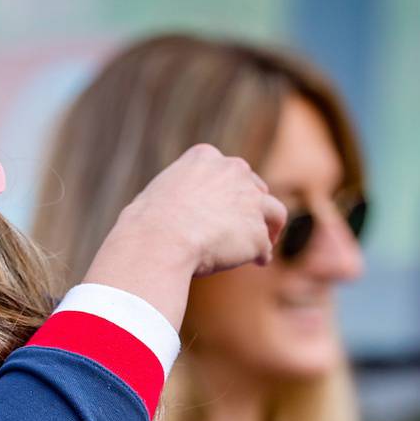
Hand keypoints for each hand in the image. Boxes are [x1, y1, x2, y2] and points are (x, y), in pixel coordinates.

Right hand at [81, 145, 287, 328]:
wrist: (159, 242)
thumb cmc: (146, 224)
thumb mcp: (155, 197)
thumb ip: (174, 197)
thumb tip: (173, 213)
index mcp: (205, 157)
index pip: (228, 169)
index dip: (229, 188)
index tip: (226, 203)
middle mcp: (234, 171)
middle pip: (255, 187)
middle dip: (251, 206)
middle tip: (247, 225)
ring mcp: (250, 202)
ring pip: (274, 212)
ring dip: (269, 227)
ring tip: (267, 242)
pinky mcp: (257, 233)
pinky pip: (264, 246)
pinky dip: (261, 255)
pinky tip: (257, 263)